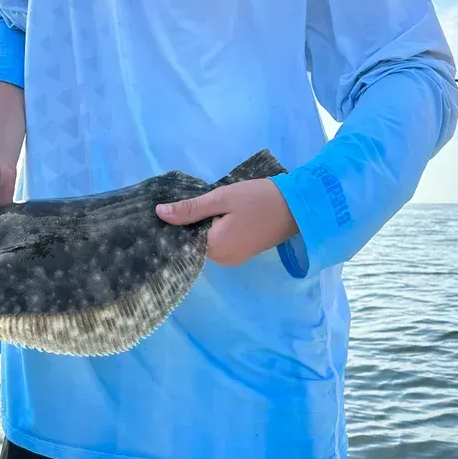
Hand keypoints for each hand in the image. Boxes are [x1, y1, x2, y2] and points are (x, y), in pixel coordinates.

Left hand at [156, 178, 298, 266]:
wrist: (297, 206)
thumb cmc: (258, 199)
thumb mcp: (222, 198)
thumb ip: (191, 209)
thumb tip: (159, 214)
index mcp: (215, 248)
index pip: (183, 239)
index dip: (175, 223)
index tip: (168, 206)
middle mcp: (222, 260)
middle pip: (194, 242)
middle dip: (189, 223)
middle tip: (185, 200)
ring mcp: (233, 258)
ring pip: (206, 241)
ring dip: (202, 225)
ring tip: (200, 204)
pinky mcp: (242, 252)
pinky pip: (219, 242)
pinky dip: (214, 229)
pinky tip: (215, 213)